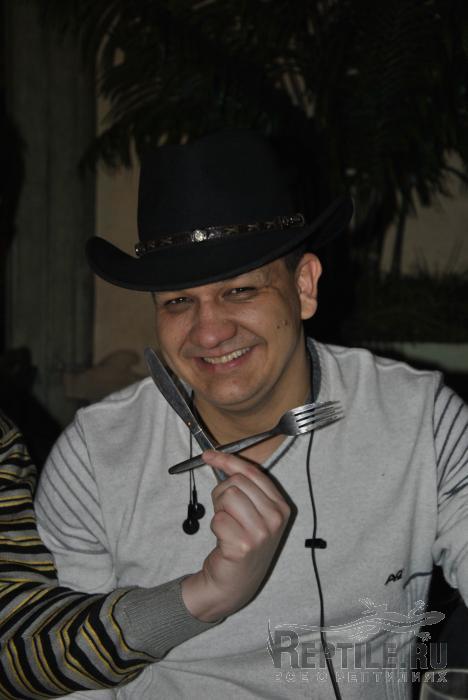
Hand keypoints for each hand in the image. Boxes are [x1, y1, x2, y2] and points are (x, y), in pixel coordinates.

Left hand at [181, 450, 290, 621]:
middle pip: (237, 482)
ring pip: (227, 496)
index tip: (208, 455)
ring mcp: (261, 533)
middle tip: (224, 511)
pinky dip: (215, 527)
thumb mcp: (254, 514)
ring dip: (219, 509)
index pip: (252, 472)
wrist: (234, 584)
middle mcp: (276, 518)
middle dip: (221, 492)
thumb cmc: (241, 544)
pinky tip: (224, 541)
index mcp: (281, 506)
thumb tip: (220, 458)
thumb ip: (246, 487)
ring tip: (226, 525)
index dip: (227, 460)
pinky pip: (218, 519)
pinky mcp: (243, 546)